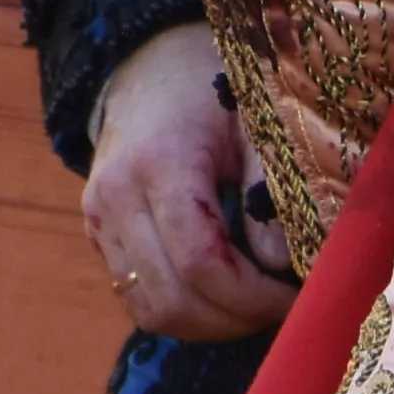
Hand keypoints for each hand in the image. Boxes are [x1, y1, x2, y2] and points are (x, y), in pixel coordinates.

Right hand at [82, 22, 298, 341]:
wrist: (151, 69)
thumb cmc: (214, 94)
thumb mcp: (257, 124)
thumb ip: (272, 189)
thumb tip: (281, 262)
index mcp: (158, 163)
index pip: (199, 261)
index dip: (252, 296)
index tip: (296, 297)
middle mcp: (115, 197)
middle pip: (172, 298)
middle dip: (235, 318)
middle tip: (282, 308)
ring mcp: (99, 220)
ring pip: (151, 310)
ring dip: (210, 325)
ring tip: (255, 307)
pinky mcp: (96, 236)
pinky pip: (139, 299)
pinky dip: (185, 312)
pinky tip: (223, 296)